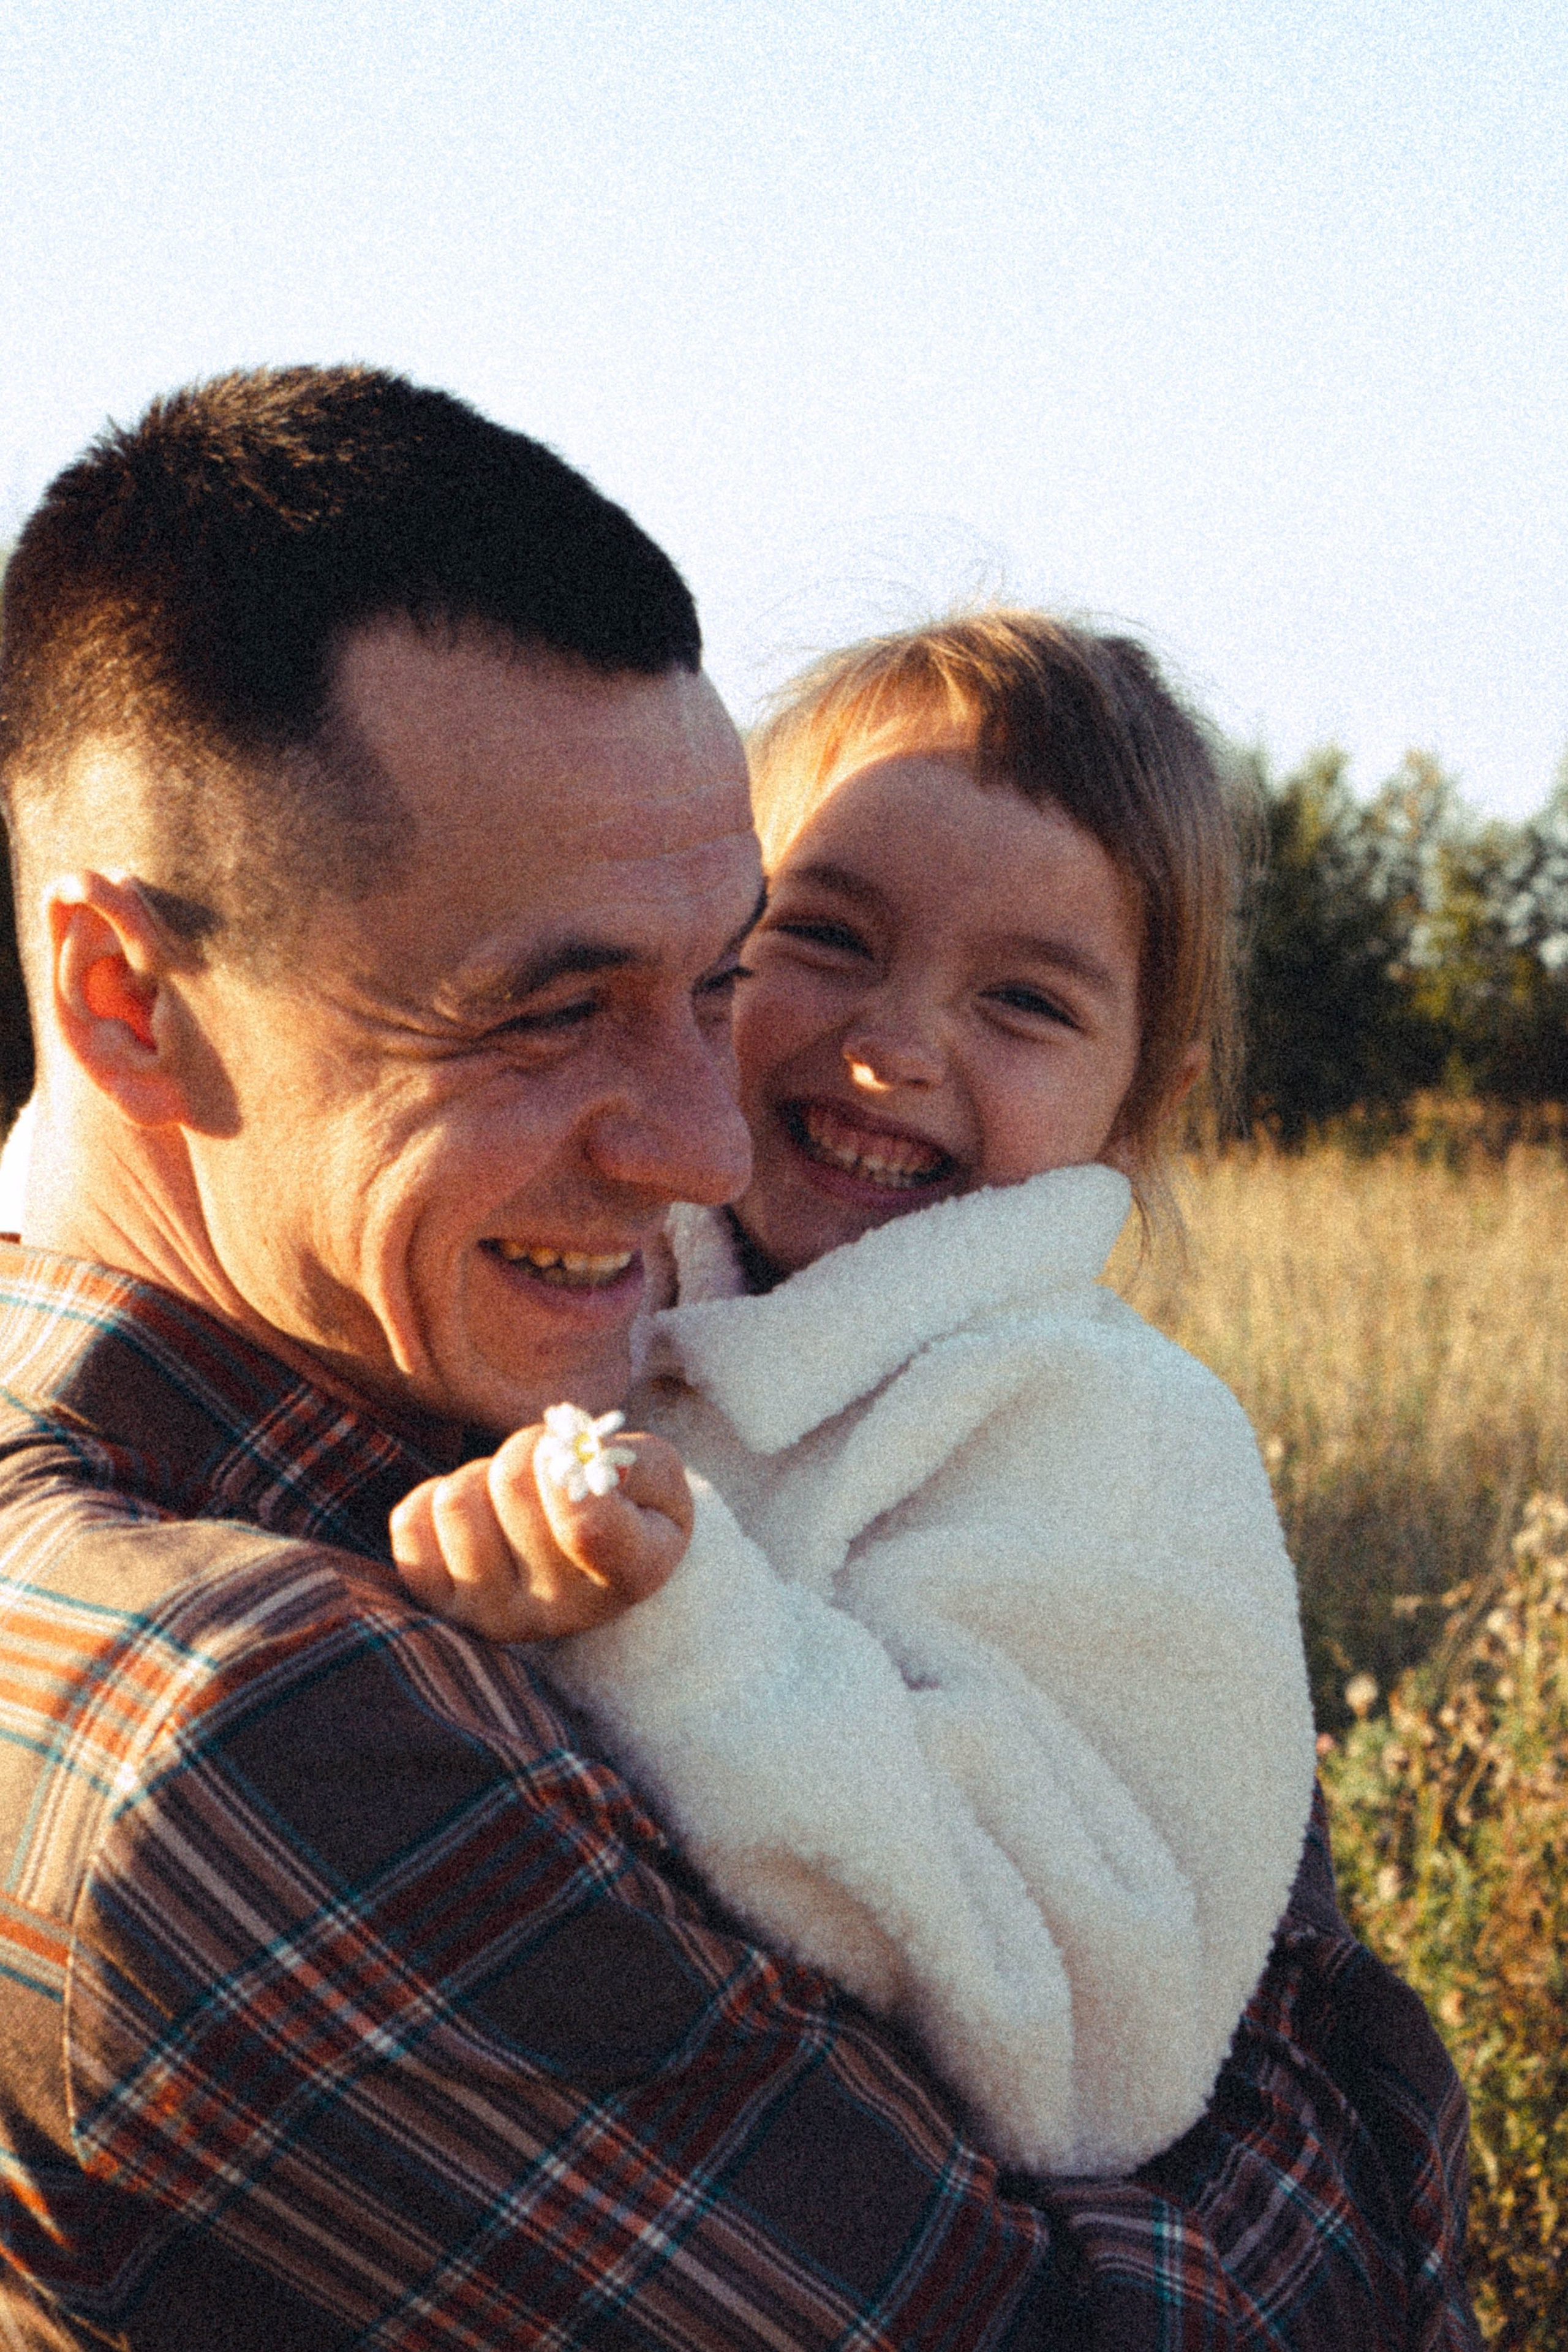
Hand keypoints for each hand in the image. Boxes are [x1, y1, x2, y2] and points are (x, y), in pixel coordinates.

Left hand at [389, 1418, 692, 1640]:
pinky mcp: (440, 1605)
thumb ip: (633, 1460)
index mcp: (626, 1578)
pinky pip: (410, 1522)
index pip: (586, 1526)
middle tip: (547, 1467)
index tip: (583, 1458)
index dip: (574, 1464)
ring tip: (513, 1497)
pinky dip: (436, 1496)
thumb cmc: (627, 1504)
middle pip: (511, 1482)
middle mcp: (556, 1614)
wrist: (586, 1557)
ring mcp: (492, 1617)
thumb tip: (569, 1458)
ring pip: (457, 1501)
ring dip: (481, 1474)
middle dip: (527, 1448)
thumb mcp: (658, 1477)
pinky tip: (478, 1516)